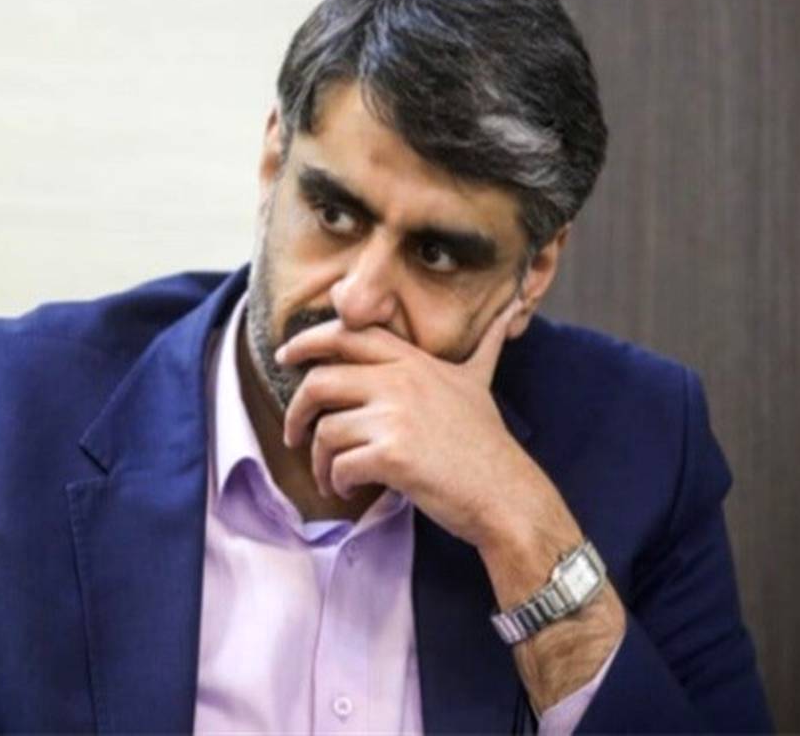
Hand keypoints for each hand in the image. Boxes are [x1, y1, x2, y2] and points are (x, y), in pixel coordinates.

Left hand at [274, 297, 550, 549]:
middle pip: (320, 381)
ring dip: (318, 461)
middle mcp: (401, 381)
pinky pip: (340, 466)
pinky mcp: (391, 455)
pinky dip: (336, 482)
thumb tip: (513, 305)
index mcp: (414, 361)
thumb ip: (484, 344)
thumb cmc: (488, 443)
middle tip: (293, 434)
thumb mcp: (479, 381)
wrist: (506, 494)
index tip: (286, 356)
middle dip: (296, 410)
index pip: (347, 335)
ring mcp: (395, 417)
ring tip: (329, 478)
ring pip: (326, 431)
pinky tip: (347, 491)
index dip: (308, 341)